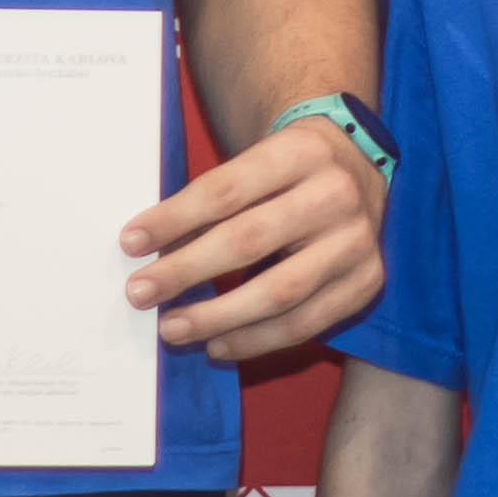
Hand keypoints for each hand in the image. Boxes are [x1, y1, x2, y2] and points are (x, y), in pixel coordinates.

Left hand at [126, 114, 384, 361]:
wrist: (358, 166)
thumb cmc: (287, 171)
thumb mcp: (256, 163)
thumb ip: (212, 202)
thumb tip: (148, 252)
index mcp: (301, 152)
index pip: (226, 190)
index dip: (174, 218)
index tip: (129, 243)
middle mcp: (336, 194)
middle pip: (250, 240)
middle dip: (187, 271)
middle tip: (139, 293)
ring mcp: (357, 242)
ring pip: (280, 291)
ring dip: (217, 317)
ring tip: (172, 328)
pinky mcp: (368, 281)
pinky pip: (306, 323)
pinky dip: (257, 340)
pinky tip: (218, 344)